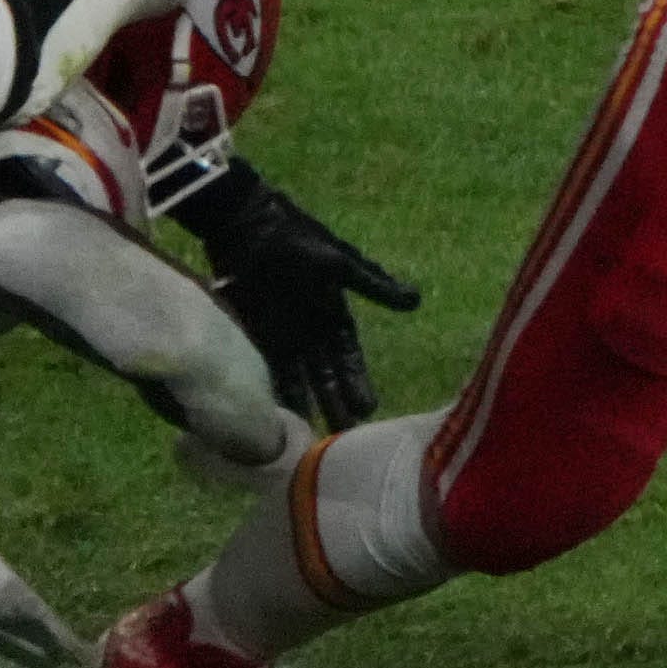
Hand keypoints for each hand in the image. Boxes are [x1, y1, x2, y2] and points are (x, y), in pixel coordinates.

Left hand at [0, 550, 84, 667]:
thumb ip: (3, 605)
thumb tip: (36, 610)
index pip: (34, 607)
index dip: (56, 630)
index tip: (76, 650)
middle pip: (29, 610)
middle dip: (51, 633)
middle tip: (74, 655)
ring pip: (17, 616)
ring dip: (36, 636)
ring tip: (58, 654)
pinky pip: (2, 619)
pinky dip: (16, 634)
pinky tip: (27, 646)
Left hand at [184, 166, 420, 429]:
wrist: (250, 227)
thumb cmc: (299, 242)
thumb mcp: (340, 263)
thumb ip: (373, 285)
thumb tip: (416, 302)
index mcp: (334, 314)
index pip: (348, 357)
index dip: (357, 382)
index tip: (368, 411)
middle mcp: (310, 332)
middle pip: (324, 376)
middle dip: (333, 404)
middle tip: (342, 440)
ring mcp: (282, 335)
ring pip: (296, 379)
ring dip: (303, 405)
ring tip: (307, 440)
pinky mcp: (254, 334)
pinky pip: (265, 369)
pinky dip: (270, 392)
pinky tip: (272, 417)